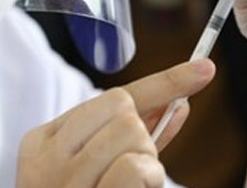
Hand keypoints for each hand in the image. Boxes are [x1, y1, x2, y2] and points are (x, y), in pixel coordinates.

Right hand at [16, 60, 214, 186]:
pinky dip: (146, 178)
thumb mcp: (100, 169)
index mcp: (41, 144)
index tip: (205, 69)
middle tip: (132, 171)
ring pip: (133, 134)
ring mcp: (63, 185)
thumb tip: (180, 103)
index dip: (164, 83)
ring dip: (148, 162)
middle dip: (145, 137)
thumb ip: (138, 136)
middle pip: (124, 110)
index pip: (113, 97)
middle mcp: (45, 162)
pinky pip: (135, 167)